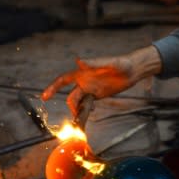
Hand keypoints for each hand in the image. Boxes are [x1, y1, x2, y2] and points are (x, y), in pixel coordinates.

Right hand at [41, 46, 161, 116]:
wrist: (134, 70)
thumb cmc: (121, 63)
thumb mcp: (109, 63)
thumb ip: (94, 63)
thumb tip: (78, 60)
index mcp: (84, 72)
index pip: (63, 79)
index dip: (53, 87)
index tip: (44, 97)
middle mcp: (85, 80)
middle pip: (71, 96)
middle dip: (71, 106)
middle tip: (76, 116)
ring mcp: (92, 88)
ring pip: (79, 101)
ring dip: (78, 110)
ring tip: (82, 118)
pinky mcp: (99, 94)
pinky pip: (88, 104)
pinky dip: (86, 110)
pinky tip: (91, 112)